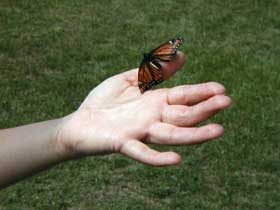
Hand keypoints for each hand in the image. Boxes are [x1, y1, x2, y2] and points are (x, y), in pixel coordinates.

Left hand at [57, 52, 231, 165]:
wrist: (80, 122)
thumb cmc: (105, 101)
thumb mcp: (129, 79)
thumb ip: (153, 70)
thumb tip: (182, 55)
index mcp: (155, 102)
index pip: (184, 97)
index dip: (202, 93)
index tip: (221, 89)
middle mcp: (152, 118)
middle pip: (184, 115)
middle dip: (205, 109)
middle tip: (227, 102)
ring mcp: (140, 131)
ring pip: (172, 134)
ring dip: (194, 134)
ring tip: (218, 130)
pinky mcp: (123, 143)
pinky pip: (142, 153)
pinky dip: (158, 158)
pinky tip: (176, 160)